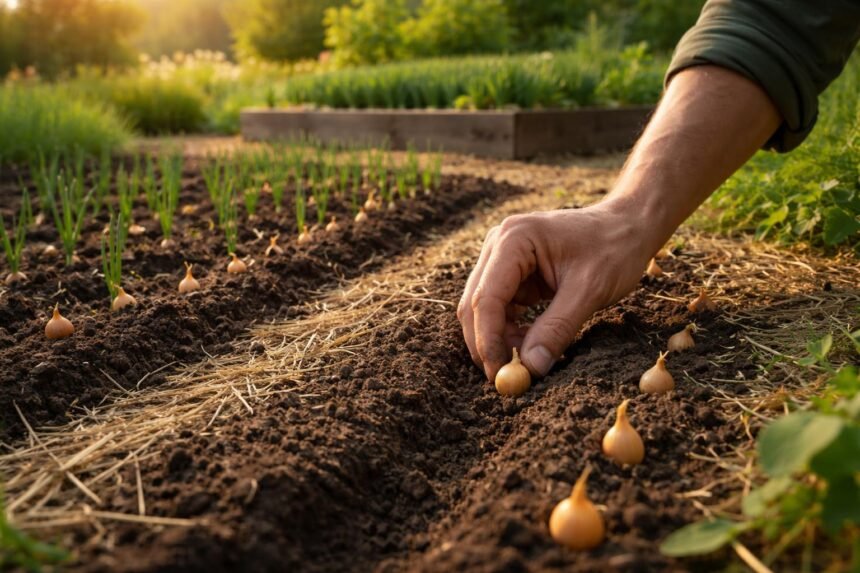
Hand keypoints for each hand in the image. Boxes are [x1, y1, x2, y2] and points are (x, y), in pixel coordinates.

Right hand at [457, 201, 657, 380]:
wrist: (627, 227)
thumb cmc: (613, 249)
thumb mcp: (589, 291)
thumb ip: (557, 328)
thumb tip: (531, 367)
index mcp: (514, 239)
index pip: (487, 297)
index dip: (488, 339)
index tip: (499, 373)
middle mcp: (500, 244)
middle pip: (477, 303)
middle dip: (487, 342)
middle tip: (504, 378)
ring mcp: (503, 257)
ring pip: (484, 308)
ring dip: (499, 338)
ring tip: (525, 360)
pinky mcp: (512, 271)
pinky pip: (501, 307)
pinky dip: (510, 330)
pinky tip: (530, 343)